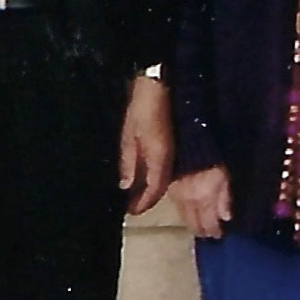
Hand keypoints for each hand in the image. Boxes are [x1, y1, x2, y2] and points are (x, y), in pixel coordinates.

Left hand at [119, 75, 175, 213]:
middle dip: (147, 200)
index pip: (154, 190)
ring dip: (152, 191)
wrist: (158, 88)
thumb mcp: (128, 137)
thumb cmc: (140, 110)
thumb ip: (129, 163)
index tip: (131, 212)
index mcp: (159, 158)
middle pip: (161, 188)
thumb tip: (126, 187)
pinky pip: (165, 169)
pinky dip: (156, 179)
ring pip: (164, 180)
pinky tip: (147, 179)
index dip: (143, 203)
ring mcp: (172, 152)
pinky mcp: (170, 145)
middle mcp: (169, 158)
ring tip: (138, 197)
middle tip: (133, 208)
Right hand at [170, 164, 232, 238]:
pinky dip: (184, 216)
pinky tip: (189, 215)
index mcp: (204, 200)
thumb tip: (226, 219)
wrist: (188, 147)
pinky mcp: (170, 191)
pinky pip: (177, 209)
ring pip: (184, 219)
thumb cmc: (212, 161)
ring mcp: (178, 198)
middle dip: (203, 232)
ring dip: (193, 225)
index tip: (220, 234)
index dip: (215, 232)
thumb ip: (225, 199)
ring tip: (200, 228)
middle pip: (194, 225)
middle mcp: (189, 203)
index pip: (209, 224)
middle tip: (209, 234)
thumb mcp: (224, 177)